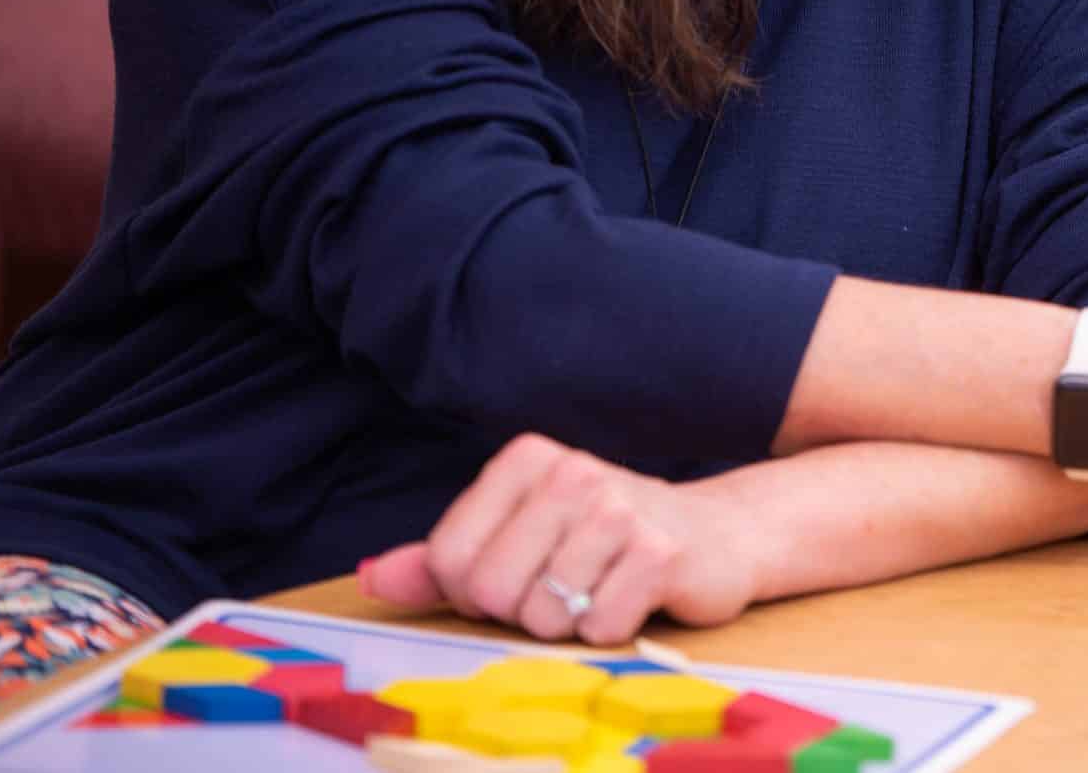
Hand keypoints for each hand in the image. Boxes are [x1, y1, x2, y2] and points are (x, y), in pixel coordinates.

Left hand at [359, 435, 757, 644]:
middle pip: (492, 592)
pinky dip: (610, 628)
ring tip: (602, 587)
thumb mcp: (519, 535)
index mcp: (528, 459)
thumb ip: (442, 560)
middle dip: (521, 611)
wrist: (715, 536)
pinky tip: (633, 596)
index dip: (475, 590)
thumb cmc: (602, 540)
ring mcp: (619, 510)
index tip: (520, 572)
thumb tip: (372, 578)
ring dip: (568, 622)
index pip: (450, 558)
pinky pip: (596, 628)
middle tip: (565, 586)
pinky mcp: (660, 553)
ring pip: (542, 617)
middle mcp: (573, 472)